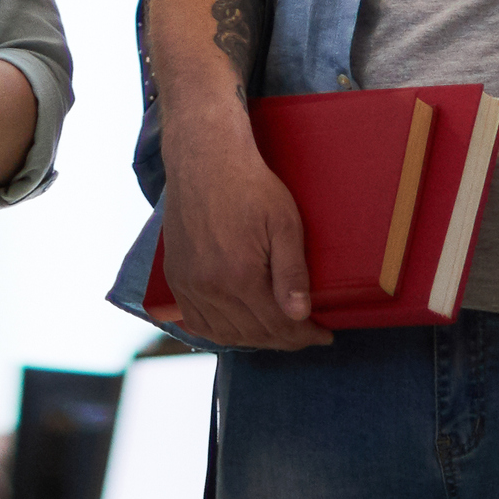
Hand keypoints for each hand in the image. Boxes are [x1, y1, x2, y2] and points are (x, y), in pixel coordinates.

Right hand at [154, 112, 328, 350]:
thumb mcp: (284, 223)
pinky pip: (197, 322)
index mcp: (240, 276)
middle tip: (305, 334)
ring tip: (278, 333)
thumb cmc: (250, 186)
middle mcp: (210, 288)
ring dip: (255, 339)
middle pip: (254, 334)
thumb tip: (301, 315)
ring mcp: (188, 285)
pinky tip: (239, 327)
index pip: (278, 326)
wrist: (204, 159)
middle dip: (284, 340)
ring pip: (225, 334)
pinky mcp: (175, 277)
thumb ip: (292, 272)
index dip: (305, 336)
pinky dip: (220, 332)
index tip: (323, 336)